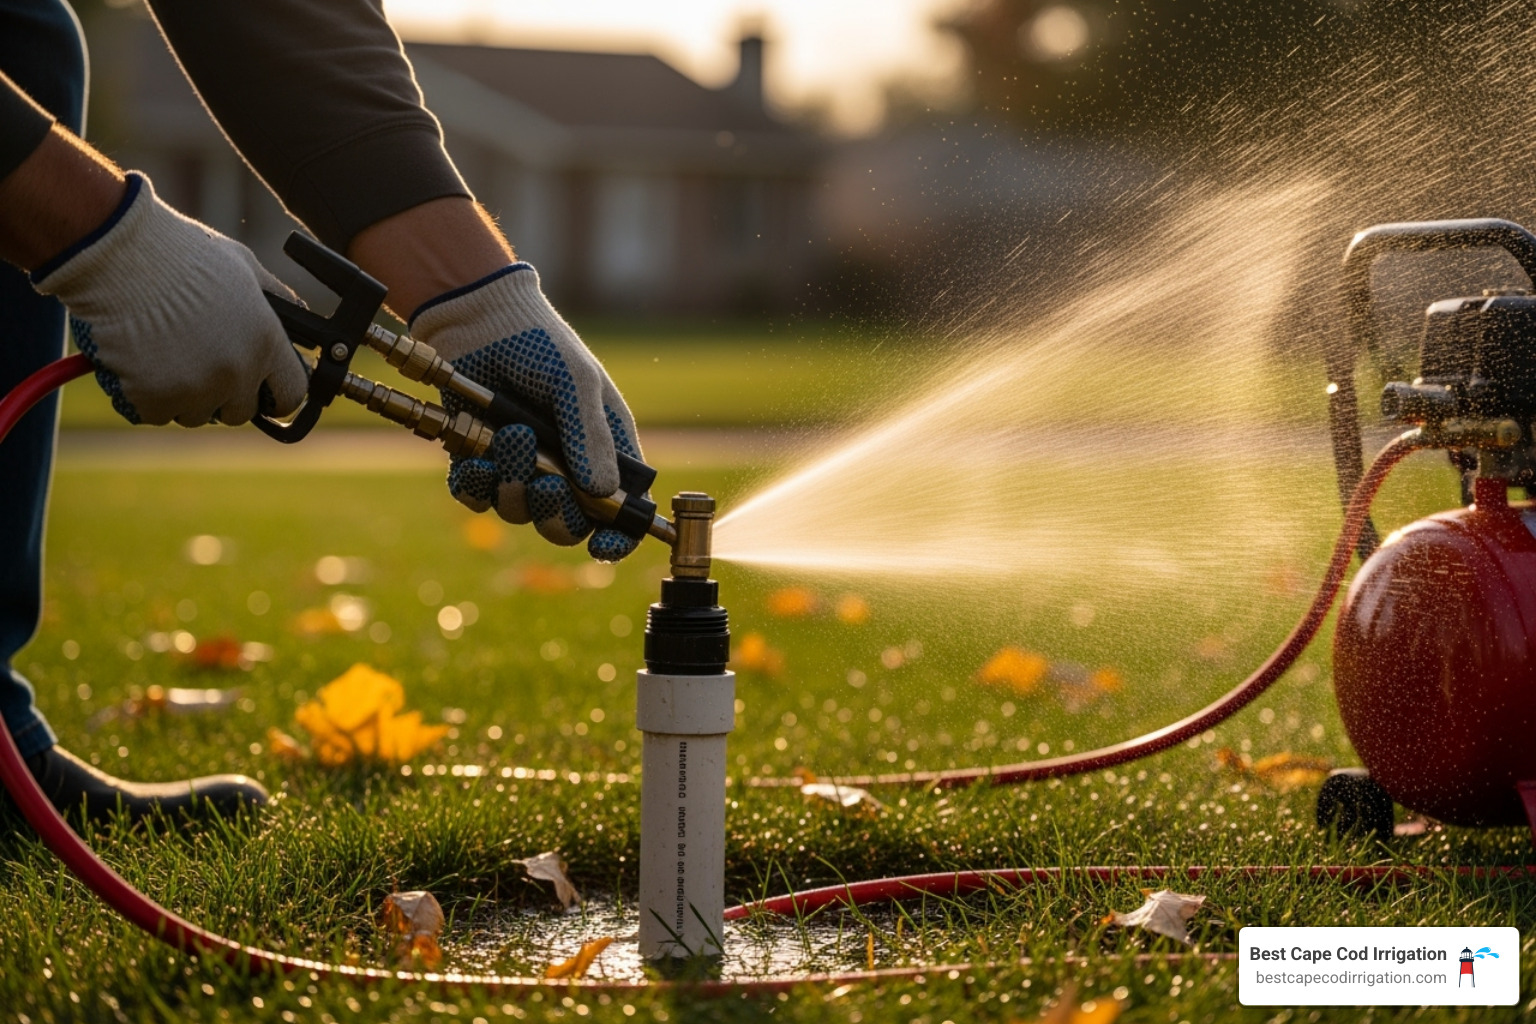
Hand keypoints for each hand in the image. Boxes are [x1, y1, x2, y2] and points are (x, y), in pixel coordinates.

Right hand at [31, 172, 306, 426]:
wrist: (118, 255)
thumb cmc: (181, 254)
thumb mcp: (245, 267)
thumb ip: (277, 300)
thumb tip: (300, 316)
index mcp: (266, 343)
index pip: (290, 395)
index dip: (276, 394)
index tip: (263, 390)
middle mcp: (236, 373)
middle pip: (240, 411)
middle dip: (224, 395)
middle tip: (200, 362)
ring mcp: (194, 389)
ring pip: (196, 415)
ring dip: (185, 395)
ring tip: (166, 353)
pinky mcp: (152, 399)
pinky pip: (157, 413)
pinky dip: (147, 396)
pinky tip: (141, 361)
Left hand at [411, 264, 644, 561]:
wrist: (477, 319)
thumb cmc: (541, 343)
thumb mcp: (577, 382)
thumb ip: (591, 437)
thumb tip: (603, 495)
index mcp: (604, 451)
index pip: (621, 512)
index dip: (617, 538)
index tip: (604, 546)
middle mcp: (564, 467)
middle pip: (566, 524)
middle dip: (554, 512)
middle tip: (545, 481)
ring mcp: (520, 467)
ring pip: (518, 512)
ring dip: (513, 483)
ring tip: (510, 435)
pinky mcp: (478, 462)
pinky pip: (477, 497)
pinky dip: (476, 484)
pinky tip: (476, 455)